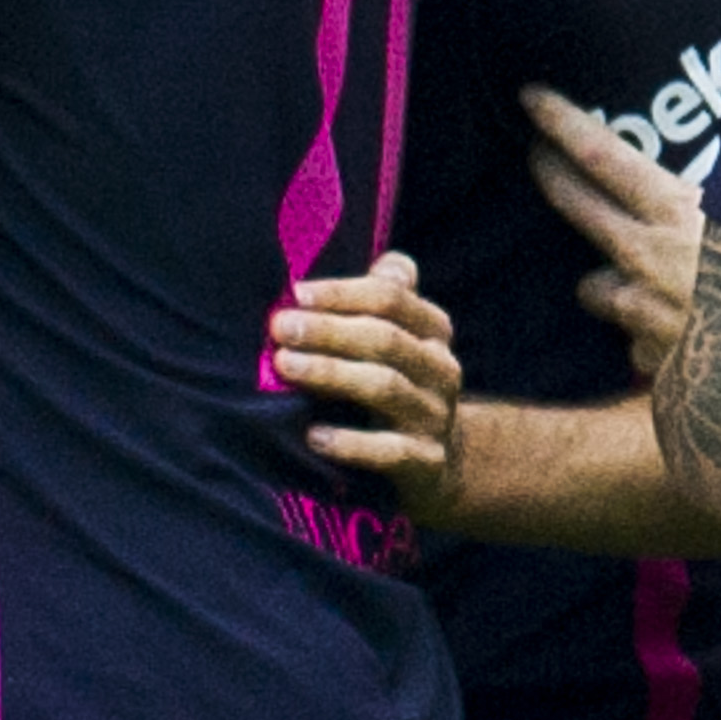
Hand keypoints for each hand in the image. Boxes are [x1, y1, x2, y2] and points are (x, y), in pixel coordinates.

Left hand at [267, 253, 461, 515]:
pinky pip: (389, 451)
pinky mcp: (426, 461)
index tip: (297, 292)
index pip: (392, 298)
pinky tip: (312, 435)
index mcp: (432, 330)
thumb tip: (362, 255)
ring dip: (331, 373)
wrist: (439, 464)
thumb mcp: (394, 338)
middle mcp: (440, 368)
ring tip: (285, 367)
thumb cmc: (396, 385)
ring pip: (384, 386)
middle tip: (280, 327)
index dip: (344, 292)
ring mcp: (435, 416)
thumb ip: (381, 296)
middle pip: (385, 338)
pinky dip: (349, 443)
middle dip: (328, 330)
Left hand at [522, 89, 702, 374]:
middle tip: (537, 153)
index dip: (561, 122)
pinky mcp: (657, 358)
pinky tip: (678, 330)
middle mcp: (651, 259)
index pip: (603, 156)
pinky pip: (636, 339)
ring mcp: (647, 312)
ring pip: (596, 286)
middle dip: (551, 173)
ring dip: (608, 277)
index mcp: (681, 213)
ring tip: (631, 272)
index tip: (530, 97)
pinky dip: (648, 332)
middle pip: (578, 208)